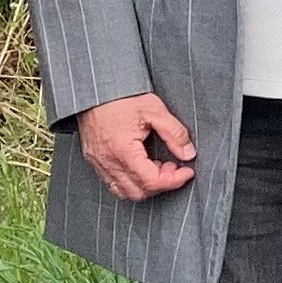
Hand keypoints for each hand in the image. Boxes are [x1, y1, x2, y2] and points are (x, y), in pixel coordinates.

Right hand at [80, 92, 198, 199]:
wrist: (95, 90)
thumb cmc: (121, 97)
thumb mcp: (155, 110)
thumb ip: (174, 133)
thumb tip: (188, 153)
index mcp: (123, 150)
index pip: (151, 181)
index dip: (174, 180)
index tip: (187, 171)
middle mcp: (108, 161)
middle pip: (139, 192)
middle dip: (161, 184)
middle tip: (173, 167)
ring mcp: (98, 163)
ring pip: (124, 192)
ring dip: (146, 185)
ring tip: (157, 166)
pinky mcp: (94, 160)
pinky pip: (113, 183)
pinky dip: (131, 182)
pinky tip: (141, 165)